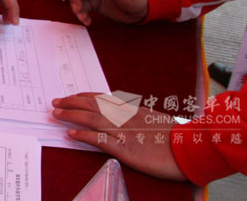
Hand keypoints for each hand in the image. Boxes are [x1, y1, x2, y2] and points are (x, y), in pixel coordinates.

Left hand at [52, 92, 186, 180]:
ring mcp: (124, 132)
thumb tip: (126, 114)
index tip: (71, 96)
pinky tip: (71, 134)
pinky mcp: (125, 149)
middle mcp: (125, 117)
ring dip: (71, 115)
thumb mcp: (155, 120)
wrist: (190, 148)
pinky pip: (99, 140)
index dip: (84, 96)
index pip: (102, 99)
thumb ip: (138, 117)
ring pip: (91, 119)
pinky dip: (83, 135)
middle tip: (55, 102)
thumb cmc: (176, 137)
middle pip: (92, 105)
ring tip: (56, 114)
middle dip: (71, 102)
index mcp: (132, 109)